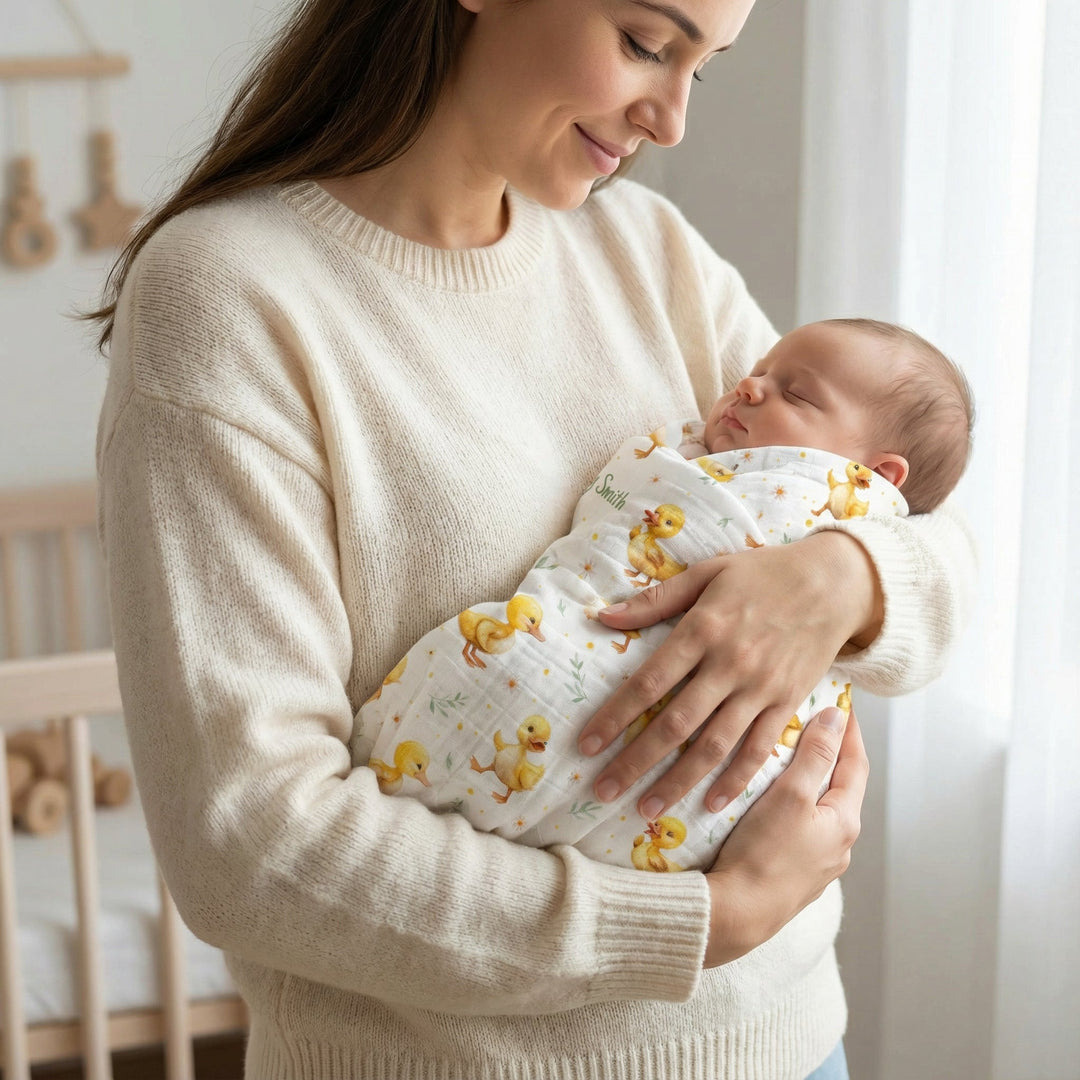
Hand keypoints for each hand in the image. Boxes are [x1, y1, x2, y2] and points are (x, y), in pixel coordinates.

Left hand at [578, 531, 879, 817]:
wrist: (833, 582)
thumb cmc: (762, 573)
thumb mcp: (707, 572)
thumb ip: (655, 599)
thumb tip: (603, 615)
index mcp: (703, 629)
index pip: (649, 682)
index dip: (615, 716)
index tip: (587, 744)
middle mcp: (730, 664)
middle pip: (676, 723)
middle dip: (635, 762)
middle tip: (603, 791)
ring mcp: (761, 688)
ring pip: (714, 746)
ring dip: (678, 781)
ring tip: (646, 809)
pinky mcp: (787, 703)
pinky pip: (759, 749)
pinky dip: (735, 780)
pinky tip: (710, 803)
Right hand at [703, 707, 866, 966]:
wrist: (736, 914)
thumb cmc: (764, 852)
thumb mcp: (791, 795)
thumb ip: (814, 755)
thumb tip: (836, 718)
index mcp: (844, 823)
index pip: (855, 765)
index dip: (849, 733)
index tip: (842, 706)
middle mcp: (838, 846)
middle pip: (837, 790)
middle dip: (826, 757)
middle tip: (809, 727)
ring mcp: (815, 866)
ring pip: (816, 813)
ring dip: (805, 786)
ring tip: (783, 763)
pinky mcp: (790, 878)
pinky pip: (796, 833)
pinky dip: (788, 811)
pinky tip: (766, 808)